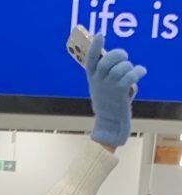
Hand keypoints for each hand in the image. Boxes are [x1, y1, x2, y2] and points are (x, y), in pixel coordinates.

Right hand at [86, 34, 146, 149]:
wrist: (109, 122)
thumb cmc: (106, 102)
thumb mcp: (99, 86)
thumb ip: (103, 72)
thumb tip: (116, 57)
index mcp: (92, 78)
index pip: (91, 60)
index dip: (95, 47)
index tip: (100, 34)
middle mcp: (99, 82)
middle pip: (108, 61)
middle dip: (118, 54)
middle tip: (124, 56)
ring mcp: (109, 87)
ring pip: (121, 68)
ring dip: (129, 66)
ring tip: (132, 71)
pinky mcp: (120, 92)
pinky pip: (130, 76)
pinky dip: (138, 71)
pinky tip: (141, 71)